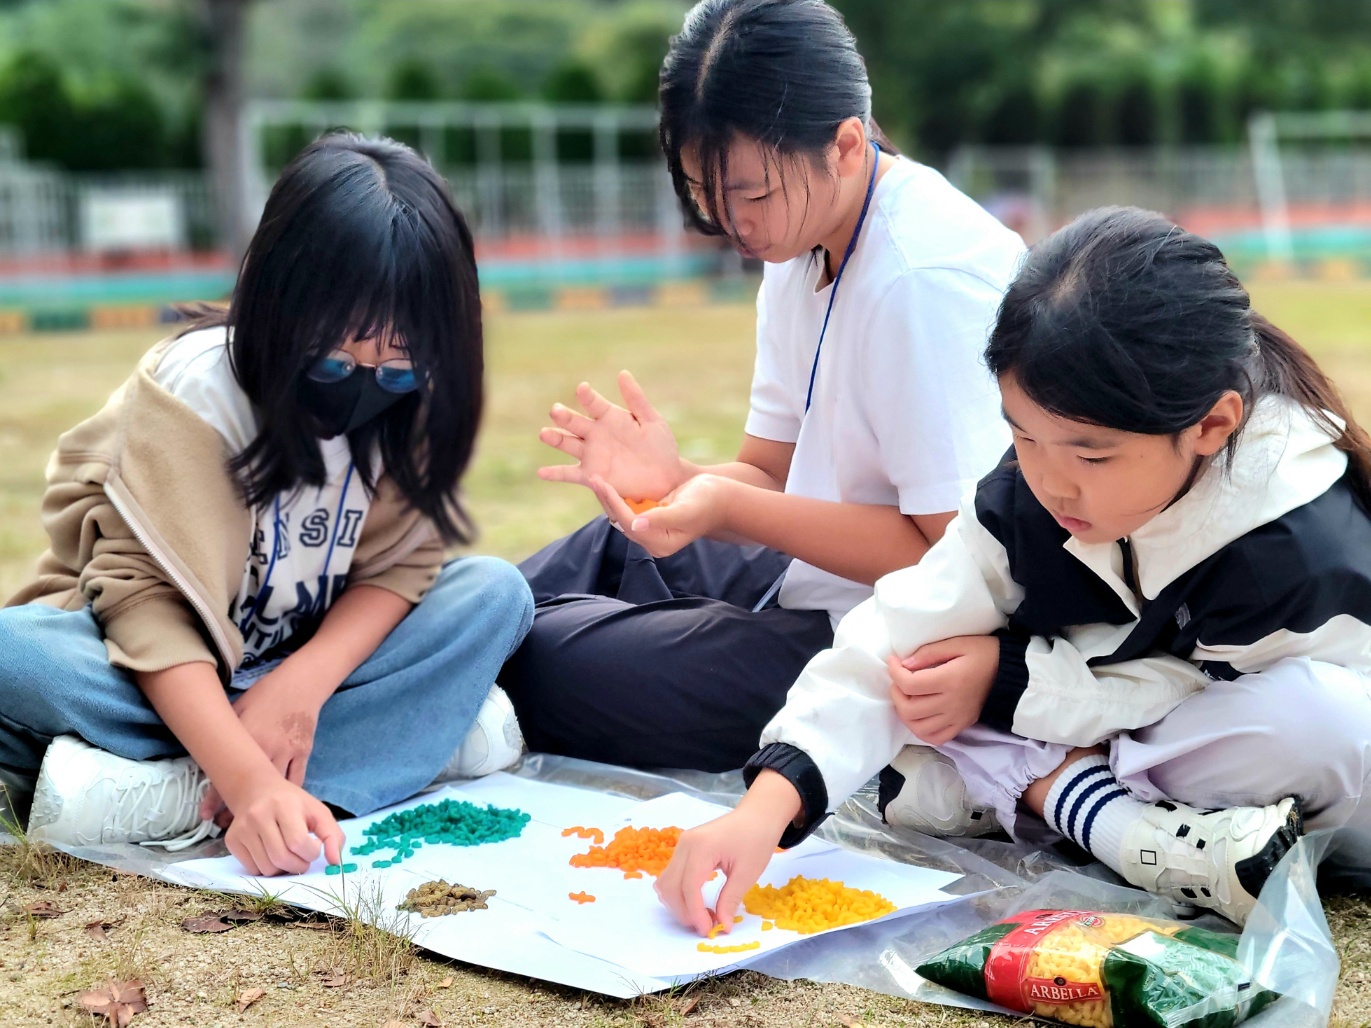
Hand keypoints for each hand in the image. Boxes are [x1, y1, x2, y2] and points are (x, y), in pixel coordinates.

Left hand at [200, 668, 323, 823]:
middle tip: (223, 825)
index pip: (226, 773)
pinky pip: (295, 781)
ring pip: (272, 788)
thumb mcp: (238, 709)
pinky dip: (285, 795)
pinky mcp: (303, 753)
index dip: (214, 798)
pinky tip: (278, 807)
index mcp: (246, 737)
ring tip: (249, 822)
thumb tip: (209, 750)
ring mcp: (287, 751)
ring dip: (260, 806)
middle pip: (248, 787)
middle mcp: (266, 748)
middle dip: (235, 809)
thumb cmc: (265, 695)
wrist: (300, 685)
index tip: (205, 815)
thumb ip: (226, 732)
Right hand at [224, 775, 344, 875]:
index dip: (311, 852)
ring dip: (283, 869)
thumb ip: (333, 836)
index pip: (298, 842)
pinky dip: (267, 868)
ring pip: (267, 868)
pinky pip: (253, 869)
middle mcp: (259, 815)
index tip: (314, 847)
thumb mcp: (318, 812)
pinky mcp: (232, 840)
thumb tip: (336, 863)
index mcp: (284, 805)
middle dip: (299, 865)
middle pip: (281, 858)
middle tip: (303, 858)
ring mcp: (242, 829)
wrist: (257, 791)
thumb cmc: (293, 804)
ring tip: (288, 854)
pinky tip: (271, 853)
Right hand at [538, 371, 683, 500]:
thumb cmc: (660, 446)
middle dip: (564, 416)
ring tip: (544, 434)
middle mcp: (596, 433)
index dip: (588, 396)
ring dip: (555, 438)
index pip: (594, 403)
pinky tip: (541, 472)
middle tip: (555, 411)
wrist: (665, 478)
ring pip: (568, 443)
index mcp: (610, 417)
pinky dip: (555, 474)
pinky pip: (570, 474)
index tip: (582, 388)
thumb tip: (622, 373)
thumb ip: (637, 399)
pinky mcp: (591, 475)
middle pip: (575, 422)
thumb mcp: (652, 421)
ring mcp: (591, 454)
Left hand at [586, 473, 733, 558]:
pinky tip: (609, 482)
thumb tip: (636, 524)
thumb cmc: (707, 501)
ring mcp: (651, 531)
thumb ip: (661, 518)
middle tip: (592, 477)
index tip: (602, 483)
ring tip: (596, 478)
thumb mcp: (685, 509)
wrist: (721, 498)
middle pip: (621, 521)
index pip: (629, 523)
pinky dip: (619, 496)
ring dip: (609, 498)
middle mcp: (652, 541)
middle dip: (607, 499)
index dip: (614, 503)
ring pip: (622, 515)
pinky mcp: (650, 519)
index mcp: (660, 543)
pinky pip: (629, 509)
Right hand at [655, 770, 800, 935]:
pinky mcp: (684, 848)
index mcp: (701, 847)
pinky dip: (679, 893)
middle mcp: (685, 845)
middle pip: (671, 886)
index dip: (695, 913)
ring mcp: (682, 845)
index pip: (688, 886)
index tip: (708, 930)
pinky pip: (672, 876)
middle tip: (706, 926)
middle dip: (684, 912)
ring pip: (666, 883)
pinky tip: (697, 901)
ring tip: (702, 914)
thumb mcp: (748, 873)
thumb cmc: (757, 839)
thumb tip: (722, 926)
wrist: (757, 815)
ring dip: (678, 904)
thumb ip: (730, 899)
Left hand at [887, 635, 999, 745]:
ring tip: (907, 697)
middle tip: (899, 680)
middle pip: (909, 709)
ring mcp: (957, 718)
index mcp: (950, 680)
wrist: (1011, 673)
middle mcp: (952, 703)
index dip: (894, 672)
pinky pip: (935, 738)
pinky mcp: (962, 726)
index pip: (910, 684)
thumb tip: (904, 664)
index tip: (893, 661)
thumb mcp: (958, 643)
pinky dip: (921, 730)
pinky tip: (920, 715)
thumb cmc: (984, 653)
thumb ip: (929, 652)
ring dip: (905, 713)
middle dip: (896, 693)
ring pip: (918, 728)